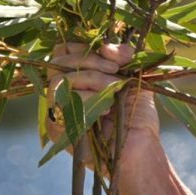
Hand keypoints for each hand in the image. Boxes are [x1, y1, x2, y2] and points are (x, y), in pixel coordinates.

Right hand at [46, 43, 169, 194]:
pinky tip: (106, 110)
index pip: (65, 49)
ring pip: (60, 78)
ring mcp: (57, 107)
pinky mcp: (55, 125)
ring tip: (116, 90)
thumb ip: (123, 56)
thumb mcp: (135, 77)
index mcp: (80, 74)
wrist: (139, 149)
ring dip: (93, 79)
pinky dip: (88, 101)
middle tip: (116, 72)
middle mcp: (65, 89)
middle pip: (60, 60)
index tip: (115, 56)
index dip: (86, 46)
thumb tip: (105, 45)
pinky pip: (62, 102)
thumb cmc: (137, 115)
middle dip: (91, 61)